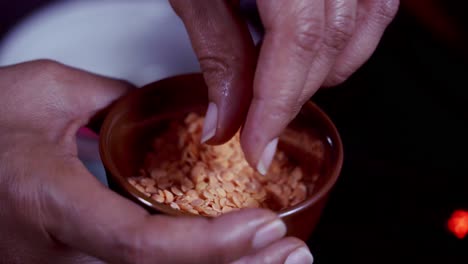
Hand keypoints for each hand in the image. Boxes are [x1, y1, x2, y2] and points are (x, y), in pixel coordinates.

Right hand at [0, 60, 310, 263]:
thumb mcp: (46, 94)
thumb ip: (114, 98)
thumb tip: (157, 108)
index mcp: (51, 204)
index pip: (139, 244)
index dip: (205, 245)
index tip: (261, 226)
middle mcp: (61, 252)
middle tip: (293, 254)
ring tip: (277, 257)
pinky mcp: (75, 263)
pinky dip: (192, 261)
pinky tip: (231, 255)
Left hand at [170, 0, 398, 173]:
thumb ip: (218, 51)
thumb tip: (224, 119)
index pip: (299, 41)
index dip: (277, 103)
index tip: (257, 147)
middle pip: (331, 43)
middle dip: (292, 95)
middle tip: (259, 124)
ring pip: (362, 30)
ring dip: (323, 73)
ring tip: (281, 90)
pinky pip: (372, 10)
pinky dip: (347, 43)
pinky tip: (314, 56)